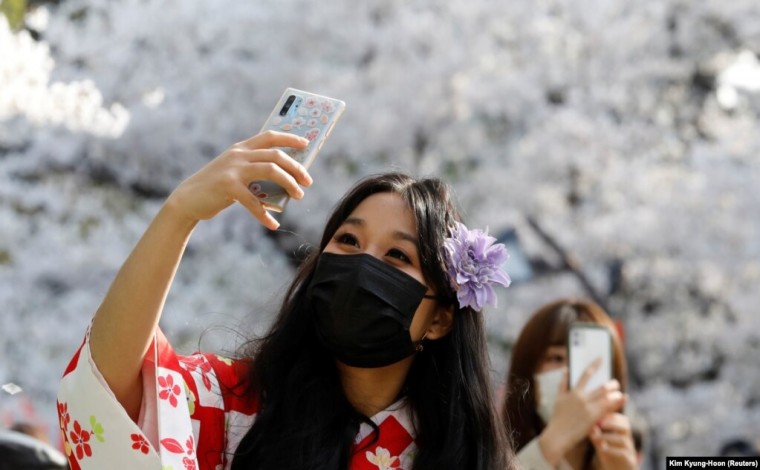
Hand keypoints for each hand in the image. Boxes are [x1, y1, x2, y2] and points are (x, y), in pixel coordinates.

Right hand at [166, 131, 311, 229]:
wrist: (188, 200)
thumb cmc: (216, 188)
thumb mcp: (235, 173)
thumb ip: (254, 171)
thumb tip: (284, 180)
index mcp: (241, 148)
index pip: (269, 136)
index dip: (289, 138)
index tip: (306, 143)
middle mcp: (238, 155)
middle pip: (276, 155)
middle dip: (296, 167)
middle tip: (308, 181)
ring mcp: (233, 169)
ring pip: (271, 170)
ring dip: (289, 183)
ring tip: (299, 195)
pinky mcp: (228, 186)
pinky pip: (254, 202)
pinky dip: (265, 215)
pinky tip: (273, 225)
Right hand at [538, 361, 625, 464]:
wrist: (558, 435)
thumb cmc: (558, 418)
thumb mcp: (558, 398)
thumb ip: (563, 383)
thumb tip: (565, 368)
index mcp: (573, 392)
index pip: (585, 375)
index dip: (594, 365)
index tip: (601, 358)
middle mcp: (581, 397)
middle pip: (600, 387)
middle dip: (610, 384)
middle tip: (616, 384)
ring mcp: (588, 407)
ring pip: (606, 396)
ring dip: (615, 393)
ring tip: (620, 393)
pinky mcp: (593, 417)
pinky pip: (607, 408)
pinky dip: (617, 402)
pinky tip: (624, 399)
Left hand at [590, 412, 637, 469]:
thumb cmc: (609, 454)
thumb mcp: (601, 443)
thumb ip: (595, 433)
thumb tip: (586, 421)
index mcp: (622, 433)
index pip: (621, 419)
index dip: (611, 415)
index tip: (598, 414)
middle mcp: (627, 440)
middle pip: (625, 426)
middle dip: (612, 423)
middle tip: (599, 423)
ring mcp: (629, 450)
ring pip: (623, 440)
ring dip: (608, 437)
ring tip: (595, 437)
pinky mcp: (629, 461)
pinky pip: (623, 453)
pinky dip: (612, 450)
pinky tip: (602, 449)